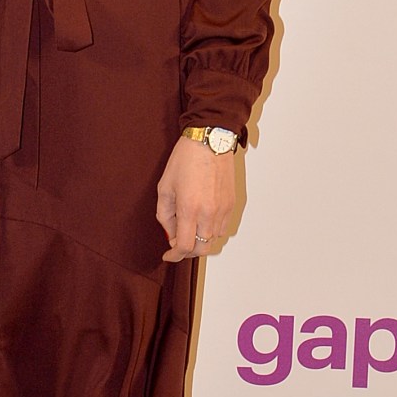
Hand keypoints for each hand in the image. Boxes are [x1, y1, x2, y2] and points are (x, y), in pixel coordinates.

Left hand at [156, 136, 235, 262]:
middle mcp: (209, 213)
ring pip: (213, 240)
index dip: (174, 256)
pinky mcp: (232, 204)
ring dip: (200, 241)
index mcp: (189, 208)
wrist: (210, 141)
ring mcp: (223, 209)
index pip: (184, 246)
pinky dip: (211, 231)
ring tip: (189, 231)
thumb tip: (169, 233)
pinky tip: (202, 221)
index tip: (168, 255)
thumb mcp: (165, 187)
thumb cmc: (185, 160)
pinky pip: (222, 228)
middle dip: (188, 252)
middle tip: (177, 246)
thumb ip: (165, 214)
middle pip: (202, 249)